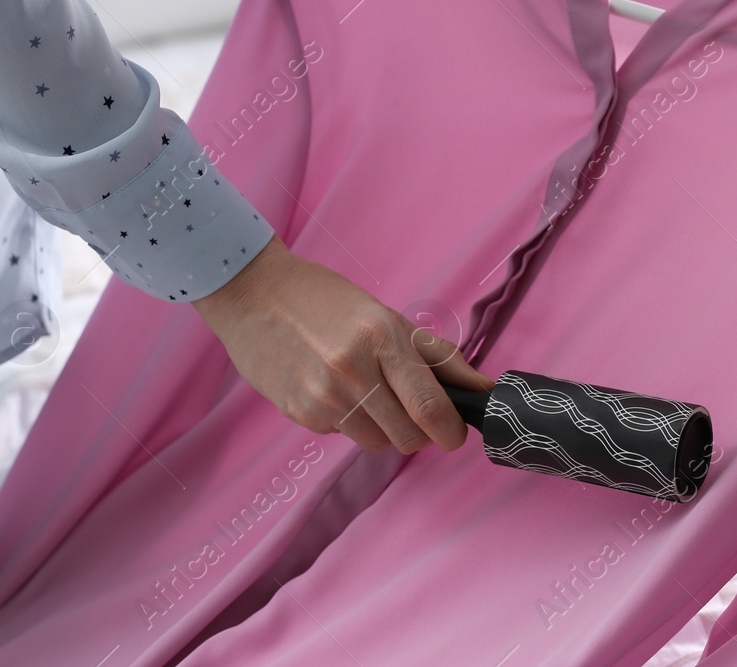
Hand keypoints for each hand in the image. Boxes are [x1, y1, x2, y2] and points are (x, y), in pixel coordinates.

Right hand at [193, 235, 495, 453]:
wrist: (254, 293)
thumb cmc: (327, 301)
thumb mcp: (389, 317)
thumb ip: (438, 357)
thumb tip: (482, 389)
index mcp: (383, 339)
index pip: (431, 406)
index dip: (451, 431)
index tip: (455, 432)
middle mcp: (353, 370)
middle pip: (407, 438)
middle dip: (420, 433)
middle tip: (415, 411)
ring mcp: (322, 396)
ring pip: (376, 443)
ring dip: (384, 428)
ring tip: (370, 392)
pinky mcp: (299, 413)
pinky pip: (343, 435)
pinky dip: (349, 421)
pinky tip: (336, 390)